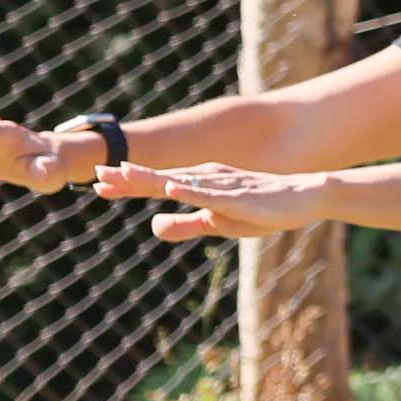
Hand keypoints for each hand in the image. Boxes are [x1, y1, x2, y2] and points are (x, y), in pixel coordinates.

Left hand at [100, 160, 325, 243]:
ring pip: (180, 182)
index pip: (156, 184)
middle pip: (161, 179)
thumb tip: (153, 226)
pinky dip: (190, 191)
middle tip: (97, 175)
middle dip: (129, 178)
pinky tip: (171, 188)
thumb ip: (185, 225)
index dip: (127, 185)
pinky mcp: (239, 198)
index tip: (97, 184)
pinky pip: (210, 195)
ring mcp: (222, 187)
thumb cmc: (260, 210)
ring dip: (152, 179)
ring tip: (124, 174)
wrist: (303, 198)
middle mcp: (206, 179)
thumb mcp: (216, 222)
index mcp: (198, 184)